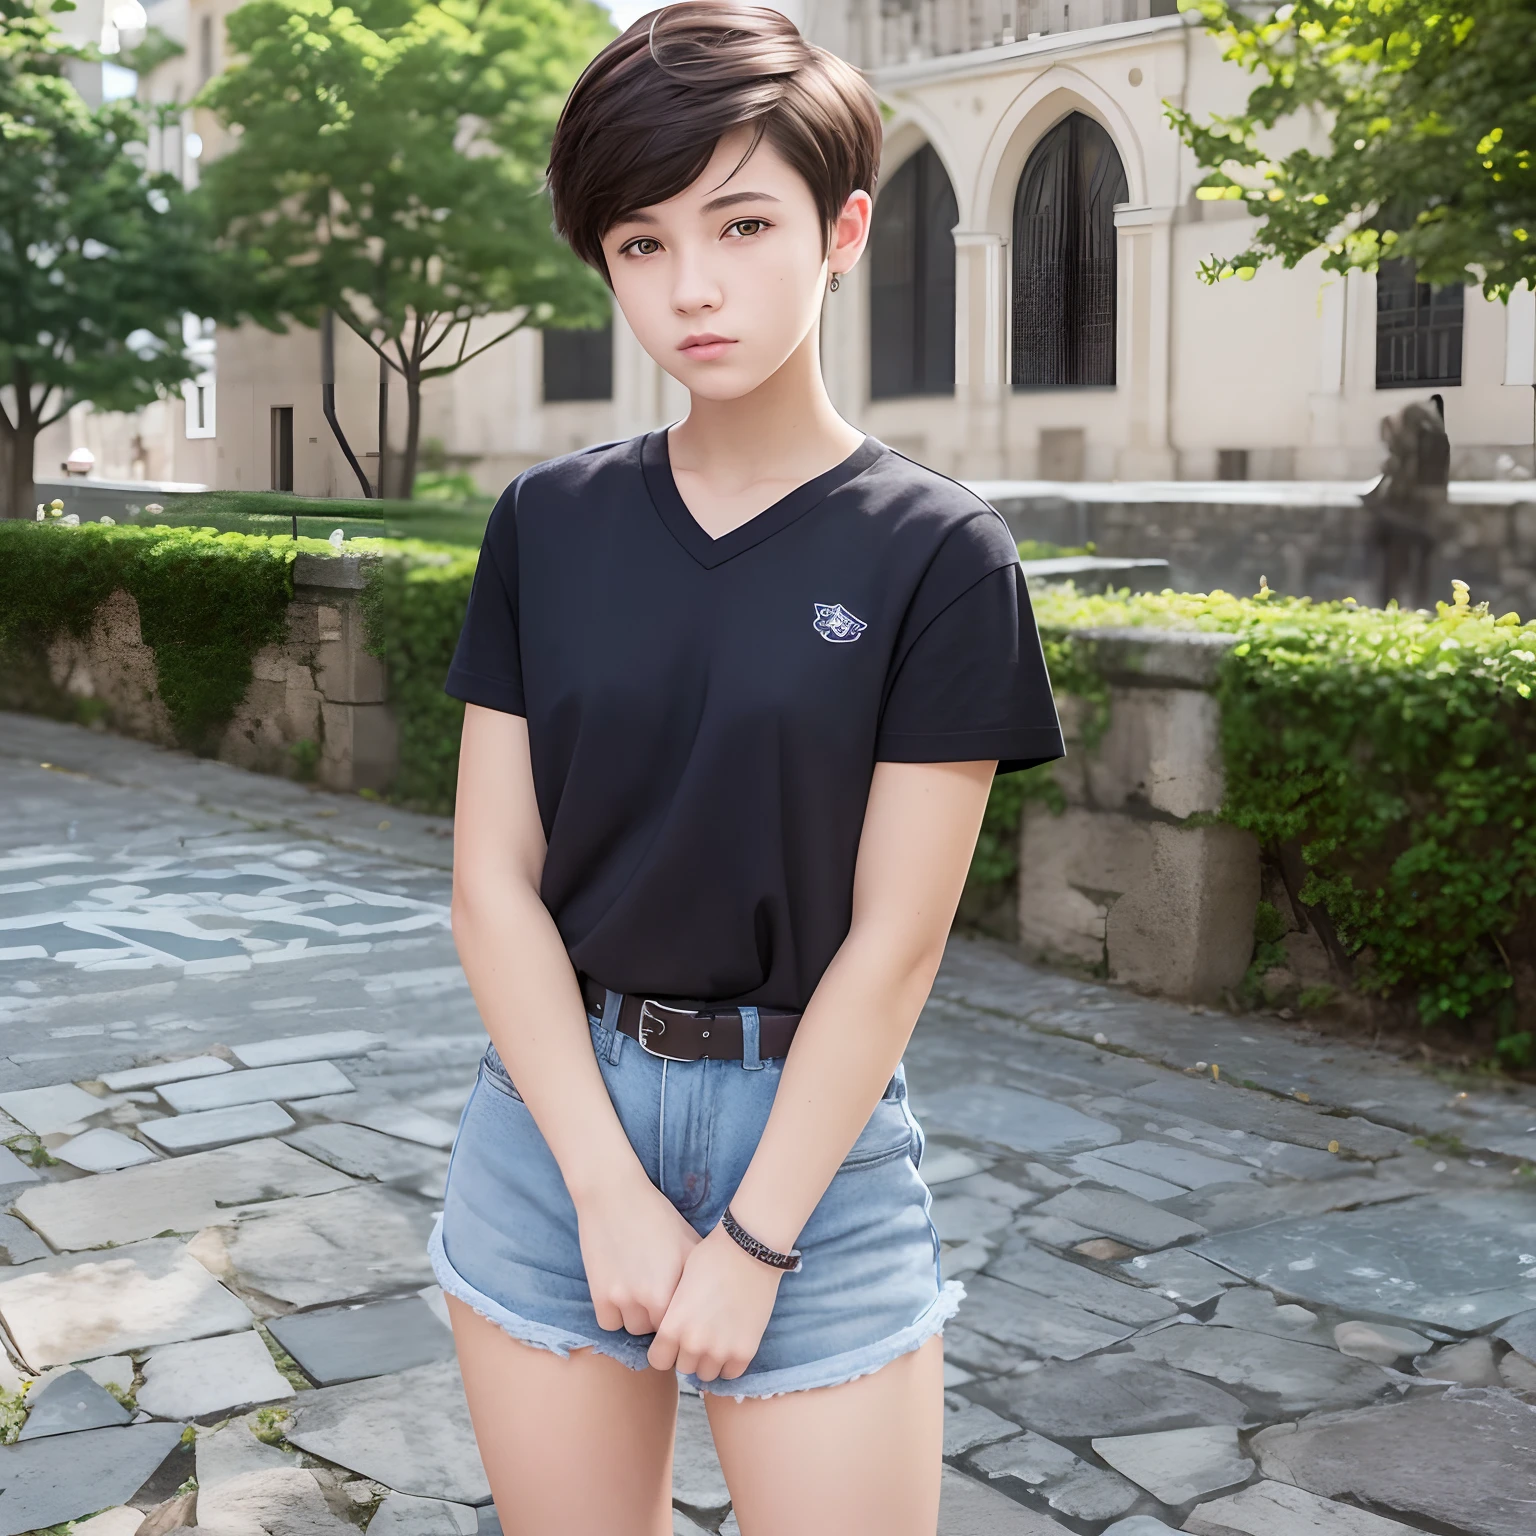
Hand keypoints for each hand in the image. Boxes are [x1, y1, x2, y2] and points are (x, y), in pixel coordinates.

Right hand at [574, 1173, 701, 1335]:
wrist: (614, 1195)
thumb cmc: (656, 1216)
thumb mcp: (688, 1242)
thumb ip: (700, 1276)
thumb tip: (712, 1301)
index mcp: (676, 1287)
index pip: (682, 1324)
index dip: (680, 1316)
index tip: (678, 1306)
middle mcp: (650, 1297)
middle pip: (657, 1330)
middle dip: (657, 1316)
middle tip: (656, 1296)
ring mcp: (623, 1297)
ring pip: (632, 1328)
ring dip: (635, 1316)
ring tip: (637, 1292)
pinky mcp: (599, 1294)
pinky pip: (609, 1324)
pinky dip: (614, 1314)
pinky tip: (619, 1293)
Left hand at [647, 1222, 783, 1379]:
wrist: (748, 1249)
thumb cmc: (711, 1257)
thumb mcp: (679, 1284)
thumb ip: (673, 1315)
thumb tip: (670, 1332)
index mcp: (672, 1326)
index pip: (658, 1360)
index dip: (665, 1349)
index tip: (673, 1339)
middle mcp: (694, 1344)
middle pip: (683, 1367)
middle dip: (688, 1353)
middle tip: (699, 1333)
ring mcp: (721, 1350)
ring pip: (707, 1374)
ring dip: (710, 1360)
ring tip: (717, 1337)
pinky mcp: (745, 1351)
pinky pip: (731, 1373)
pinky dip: (730, 1361)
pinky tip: (732, 1340)